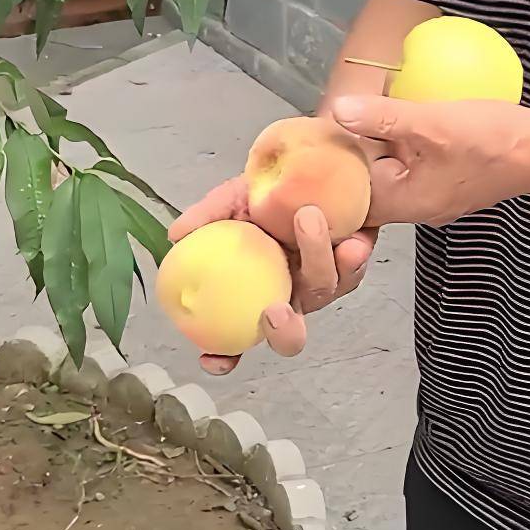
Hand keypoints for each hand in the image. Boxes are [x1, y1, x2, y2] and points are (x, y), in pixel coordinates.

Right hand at [168, 176, 376, 374]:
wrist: (315, 171)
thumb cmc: (268, 193)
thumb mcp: (235, 197)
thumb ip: (208, 216)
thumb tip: (176, 235)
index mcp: (253, 291)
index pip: (233, 338)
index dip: (223, 356)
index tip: (214, 358)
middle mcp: (287, 296)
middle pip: (288, 335)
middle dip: (284, 332)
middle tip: (274, 312)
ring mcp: (320, 284)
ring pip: (322, 291)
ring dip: (316, 258)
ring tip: (308, 217)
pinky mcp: (352, 267)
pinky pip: (353, 271)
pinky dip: (352, 258)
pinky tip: (351, 241)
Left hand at [331, 96, 529, 226]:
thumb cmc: (490, 140)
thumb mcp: (429, 123)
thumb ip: (381, 119)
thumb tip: (337, 112)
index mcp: (405, 203)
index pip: (349, 197)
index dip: (328, 171)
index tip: (312, 142)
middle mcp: (416, 208)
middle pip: (366, 188)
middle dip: (347, 158)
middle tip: (325, 124)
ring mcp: (433, 196)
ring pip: (388, 176)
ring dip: (372, 151)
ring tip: (350, 117)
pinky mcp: (447, 182)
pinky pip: (409, 169)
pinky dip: (395, 149)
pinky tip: (390, 121)